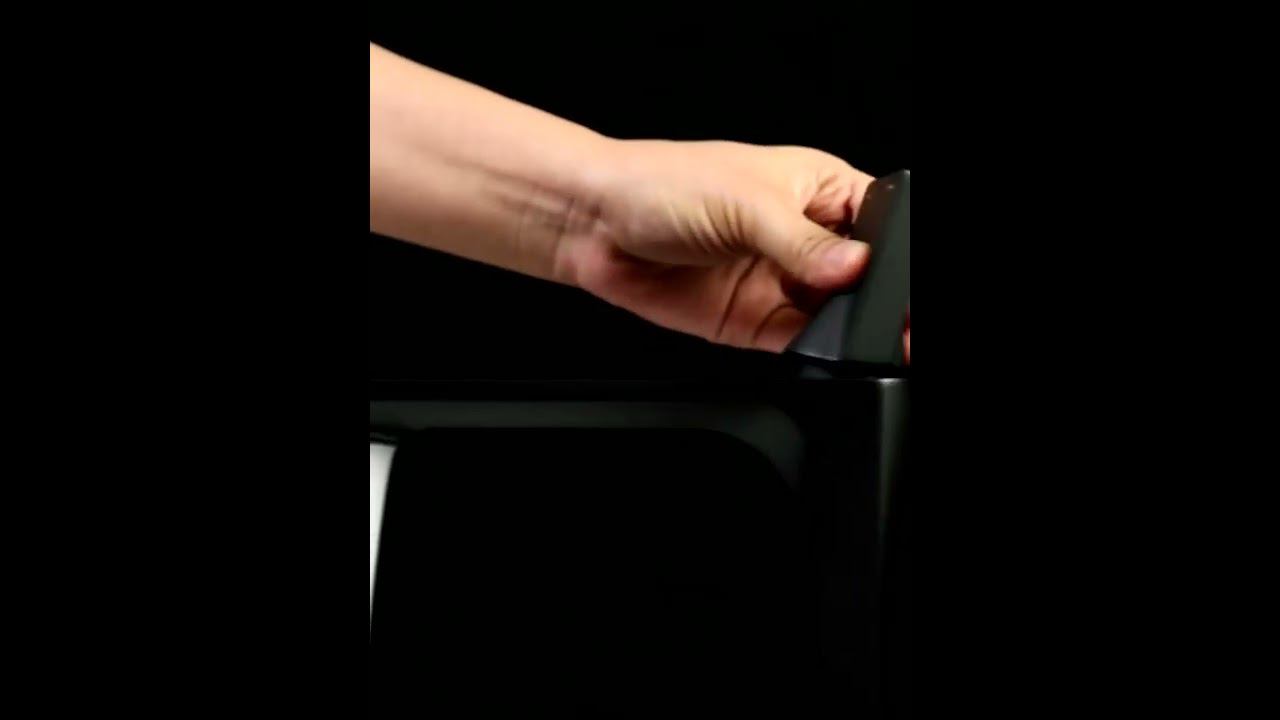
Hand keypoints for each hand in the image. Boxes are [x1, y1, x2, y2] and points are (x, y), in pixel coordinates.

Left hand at [558, 140, 907, 355]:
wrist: (596, 225)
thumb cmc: (662, 183)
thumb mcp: (746, 204)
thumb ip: (804, 243)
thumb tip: (854, 268)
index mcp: (819, 188)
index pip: (883, 223)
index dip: (898, 254)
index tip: (900, 282)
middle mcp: (806, 236)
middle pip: (867, 277)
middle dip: (879, 300)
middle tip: (890, 319)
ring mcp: (782, 281)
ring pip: (839, 316)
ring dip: (850, 329)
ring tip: (850, 330)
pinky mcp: (756, 321)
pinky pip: (801, 343)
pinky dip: (815, 351)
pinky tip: (817, 345)